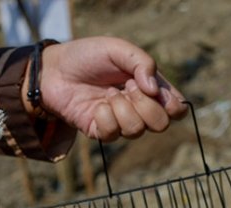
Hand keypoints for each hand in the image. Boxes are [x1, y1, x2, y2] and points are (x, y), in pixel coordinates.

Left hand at [30, 37, 187, 140]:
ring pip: (136, 130)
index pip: (176, 109)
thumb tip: (154, 90)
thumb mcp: (118, 49)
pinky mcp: (101, 132)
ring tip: (108, 93)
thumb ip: (142, 63)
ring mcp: (120, 122)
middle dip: (145, 104)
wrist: (55, 70)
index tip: (154, 89)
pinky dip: (105, 117)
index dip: (172, 105)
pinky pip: (113, 134)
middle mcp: (138, 108)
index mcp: (149, 88)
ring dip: (122, 109)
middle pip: (161, 124)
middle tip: (127, 87)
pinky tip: (96, 106)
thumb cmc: (88, 56)